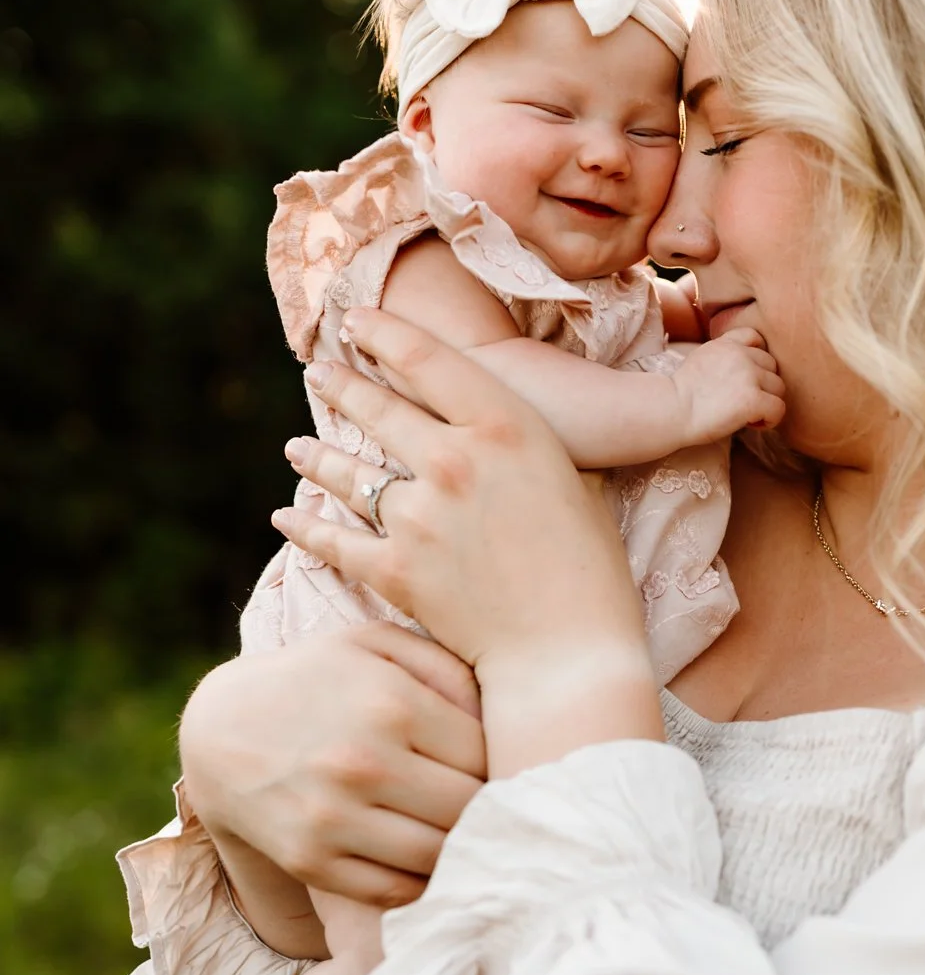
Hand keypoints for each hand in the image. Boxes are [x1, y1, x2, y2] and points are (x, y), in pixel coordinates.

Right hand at [180, 624, 485, 909]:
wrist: (220, 727)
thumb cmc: (316, 678)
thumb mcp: (374, 644)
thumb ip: (445, 667)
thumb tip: (502, 715)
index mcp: (392, 705)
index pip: (485, 754)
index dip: (501, 762)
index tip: (504, 765)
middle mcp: (364, 764)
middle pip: (469, 808)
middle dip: (489, 809)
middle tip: (498, 808)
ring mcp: (334, 818)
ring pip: (438, 855)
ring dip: (461, 850)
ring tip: (469, 836)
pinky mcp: (311, 860)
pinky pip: (394, 890)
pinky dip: (422, 883)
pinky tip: (427, 862)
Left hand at [270, 307, 664, 776]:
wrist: (569, 652)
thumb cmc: (589, 567)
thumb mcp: (572, 478)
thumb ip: (522, 445)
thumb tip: (490, 424)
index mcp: (504, 426)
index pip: (426, 358)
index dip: (383, 333)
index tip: (358, 322)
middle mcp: (452, 460)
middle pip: (378, 408)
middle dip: (342, 385)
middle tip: (318, 371)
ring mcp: (417, 516)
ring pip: (348, 472)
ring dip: (317, 455)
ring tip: (297, 446)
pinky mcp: (394, 570)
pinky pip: (334, 540)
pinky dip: (305, 529)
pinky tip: (286, 518)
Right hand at [670, 326, 785, 444]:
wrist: (669, 411)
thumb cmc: (679, 396)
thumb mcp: (700, 361)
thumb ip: (723, 358)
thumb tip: (743, 375)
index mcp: (726, 344)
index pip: (755, 338)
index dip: (757, 359)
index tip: (747, 378)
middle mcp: (740, 354)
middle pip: (772, 366)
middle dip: (762, 385)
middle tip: (743, 402)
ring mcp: (748, 375)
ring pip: (779, 387)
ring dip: (767, 402)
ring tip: (747, 415)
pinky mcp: (753, 398)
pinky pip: (779, 408)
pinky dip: (770, 420)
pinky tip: (752, 424)